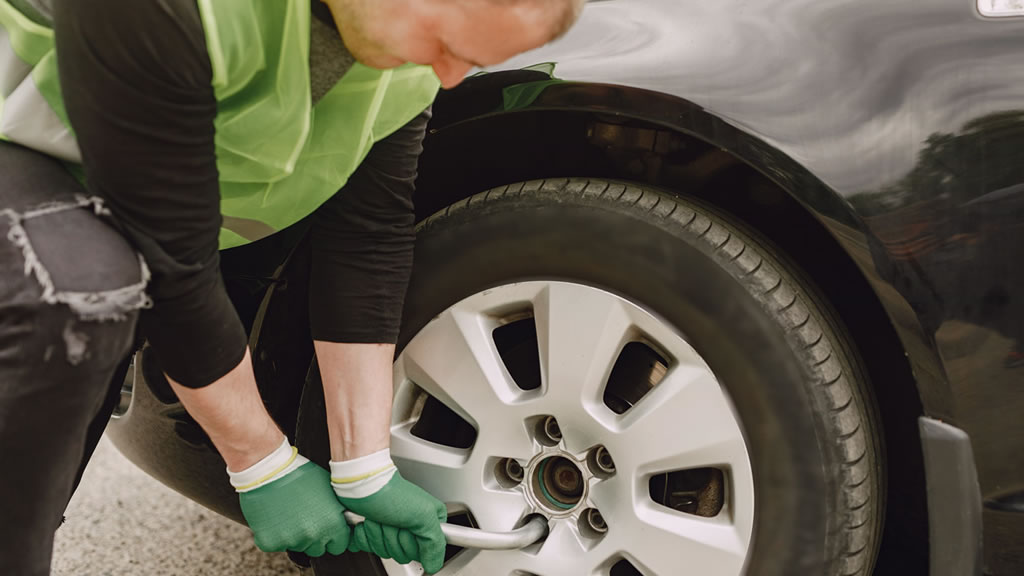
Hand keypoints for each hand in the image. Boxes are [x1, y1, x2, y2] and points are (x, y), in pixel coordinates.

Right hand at [234, 444, 350, 556]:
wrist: (269, 470)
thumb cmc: (298, 474)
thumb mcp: (329, 489)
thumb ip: (337, 511)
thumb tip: (344, 520)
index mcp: (332, 523)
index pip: (339, 545)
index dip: (333, 537)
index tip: (328, 530)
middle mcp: (313, 535)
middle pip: (318, 549)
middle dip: (314, 537)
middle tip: (305, 518)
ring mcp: (291, 540)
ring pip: (297, 547)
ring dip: (294, 535)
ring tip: (289, 513)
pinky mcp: (270, 542)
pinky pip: (276, 545)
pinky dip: (275, 535)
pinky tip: (276, 517)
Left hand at [331, 455, 446, 572]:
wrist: (361, 483)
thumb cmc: (390, 492)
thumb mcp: (424, 516)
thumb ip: (435, 543)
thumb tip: (434, 565)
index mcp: (428, 522)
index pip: (423, 553)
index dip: (412, 544)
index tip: (408, 529)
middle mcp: (410, 527)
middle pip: (403, 554)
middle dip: (392, 538)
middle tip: (393, 520)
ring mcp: (390, 530)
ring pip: (384, 552)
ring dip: (378, 534)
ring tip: (380, 517)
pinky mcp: (371, 533)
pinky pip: (367, 548)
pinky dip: (364, 536)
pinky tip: (368, 522)